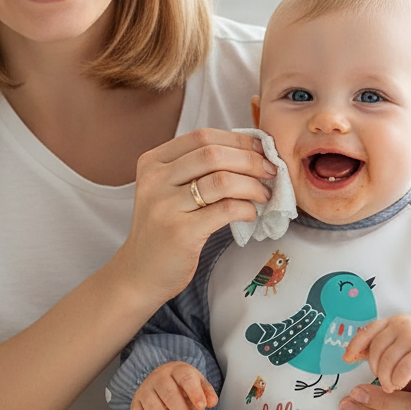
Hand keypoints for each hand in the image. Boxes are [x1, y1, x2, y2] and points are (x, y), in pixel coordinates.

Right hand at [118, 129, 276, 303]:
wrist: (139, 273)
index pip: (202, 136)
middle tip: (271, 171)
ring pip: (222, 180)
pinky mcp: (180, 232)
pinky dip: (246, 208)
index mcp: (153, 162)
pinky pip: (226, 210)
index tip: (261, 149)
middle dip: (251, 160)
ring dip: (253, 185)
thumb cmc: (163, 229)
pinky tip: (250, 213)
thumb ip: (197, 169)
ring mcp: (165, 205)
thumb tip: (250, 153)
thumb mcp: (168, 190)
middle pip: (214, 154)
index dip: (238, 140)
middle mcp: (155, 179)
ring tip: (264, 194)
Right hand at [130, 362, 217, 409]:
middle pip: (169, 394)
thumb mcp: (197, 383)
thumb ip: (206, 392)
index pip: (185, 378)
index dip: (195, 393)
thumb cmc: (182, 385)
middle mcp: (158, 377)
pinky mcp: (136, 403)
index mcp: (177, 370)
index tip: (201, 407)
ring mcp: (145, 390)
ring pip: (153, 408)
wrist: (162, 380)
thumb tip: (212, 401)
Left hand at [343, 314, 410, 390]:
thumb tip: (349, 355)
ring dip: (385, 378)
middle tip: (381, 379)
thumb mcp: (396, 344)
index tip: (347, 359)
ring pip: (386, 361)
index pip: (367, 331)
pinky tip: (400, 384)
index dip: (355, 345)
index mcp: (392, 322)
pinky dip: (397, 380)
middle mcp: (401, 325)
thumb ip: (375, 347)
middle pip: (375, 349)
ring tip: (390, 385)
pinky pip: (401, 370)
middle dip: (374, 368)